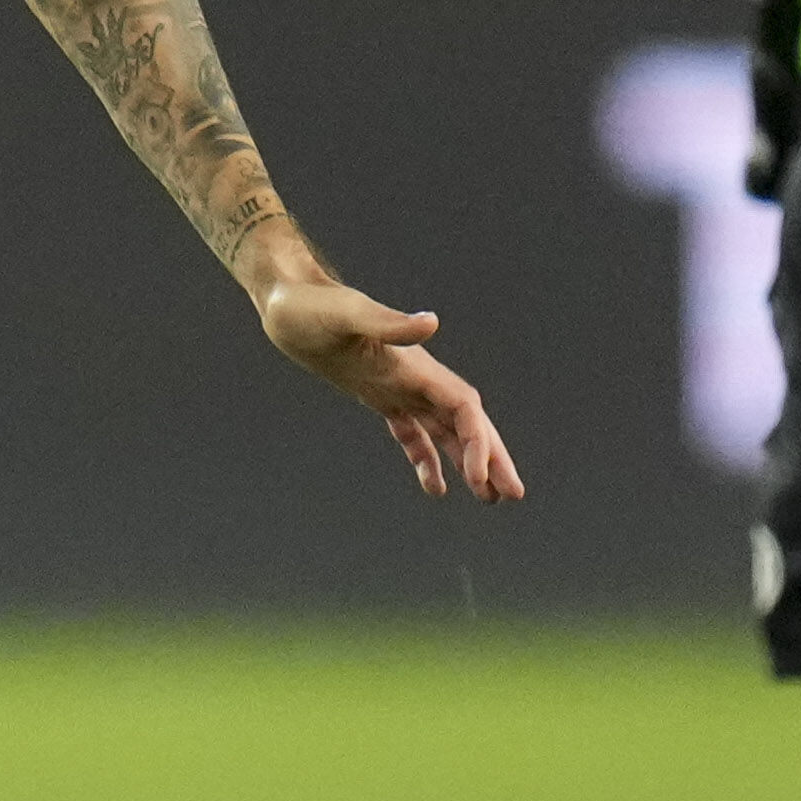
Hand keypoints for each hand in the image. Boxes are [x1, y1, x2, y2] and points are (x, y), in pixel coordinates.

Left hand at [256, 268, 527, 503]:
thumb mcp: (347, 315)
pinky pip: (412, 432)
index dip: (478, 441)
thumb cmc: (312, 307)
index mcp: (415, 366)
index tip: (478, 478)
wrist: (287, 301)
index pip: (463, 407)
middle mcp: (415, 378)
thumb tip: (431, 323)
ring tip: (487, 499)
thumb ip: (389, 323)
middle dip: (491, 457)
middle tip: (514, 495)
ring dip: (468, 462)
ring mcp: (397, 387)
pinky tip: (434, 488)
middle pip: (466, 422)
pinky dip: (427, 459)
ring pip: (445, 431)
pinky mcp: (377, 395)